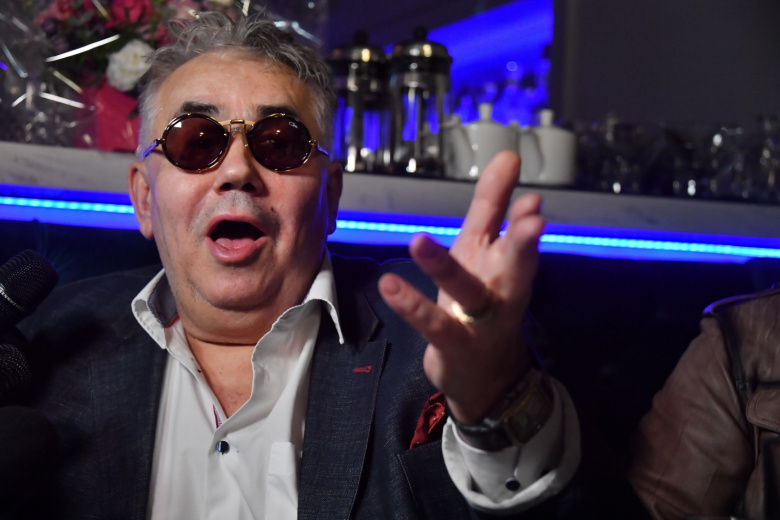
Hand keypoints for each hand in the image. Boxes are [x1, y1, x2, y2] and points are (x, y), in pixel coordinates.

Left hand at [378, 151, 544, 423]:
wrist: (487, 377)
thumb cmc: (485, 303)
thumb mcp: (486, 253)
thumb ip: (493, 208)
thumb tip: (508, 158)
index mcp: (506, 263)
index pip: (513, 229)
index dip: (516, 206)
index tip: (520, 179)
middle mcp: (501, 290)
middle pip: (515, 263)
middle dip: (524, 241)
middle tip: (534, 218)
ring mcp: (480, 320)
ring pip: (465, 290)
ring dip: (444, 266)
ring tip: (419, 242)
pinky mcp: (455, 344)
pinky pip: (432, 324)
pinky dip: (412, 306)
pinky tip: (389, 284)